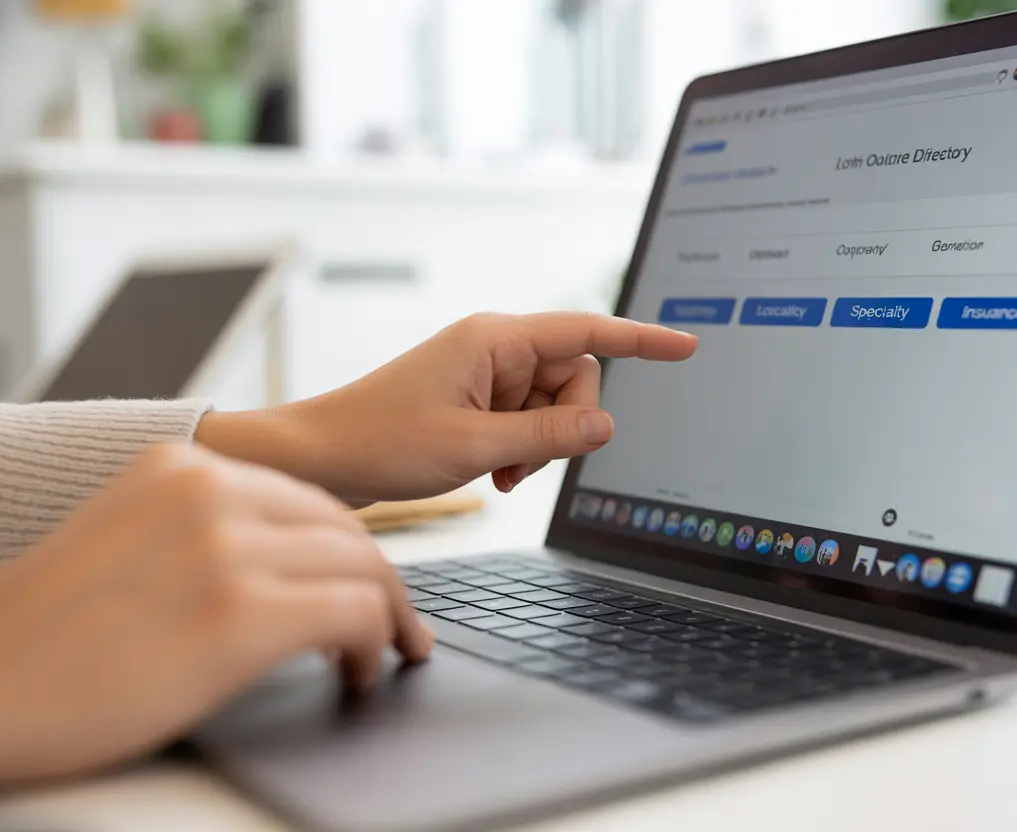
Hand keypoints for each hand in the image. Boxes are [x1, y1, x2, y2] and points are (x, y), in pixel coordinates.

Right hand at [0, 443, 431, 784]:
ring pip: (365, 567)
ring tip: (380, 653)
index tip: (365, 584)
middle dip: (381, 581)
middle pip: (346, 529)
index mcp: (182, 465)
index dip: (348, 550)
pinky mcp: (242, 613)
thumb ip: (206, 531)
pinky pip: (357, 613)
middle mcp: (210, 490)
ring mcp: (227, 546)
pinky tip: (360, 671)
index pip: (307, 498)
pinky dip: (377, 643)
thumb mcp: (129, 541)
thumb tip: (290, 559)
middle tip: (398, 624)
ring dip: (387, 616)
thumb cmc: (49, 637)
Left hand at [196, 312, 696, 501]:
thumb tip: (606, 424)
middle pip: (573, 378)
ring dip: (538, 444)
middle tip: (520, 464)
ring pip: (551, 406)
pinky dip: (519, 449)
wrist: (319, 458)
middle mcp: (494, 348)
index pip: (587, 333)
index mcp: (495, 340)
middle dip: (563, 425)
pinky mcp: (474, 399)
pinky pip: (525, 419)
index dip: (641, 342)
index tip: (685, 346)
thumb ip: (549, 435)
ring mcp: (483, 374)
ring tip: (496, 472)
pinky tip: (491, 470)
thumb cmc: (379, 441)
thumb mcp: (474, 446)